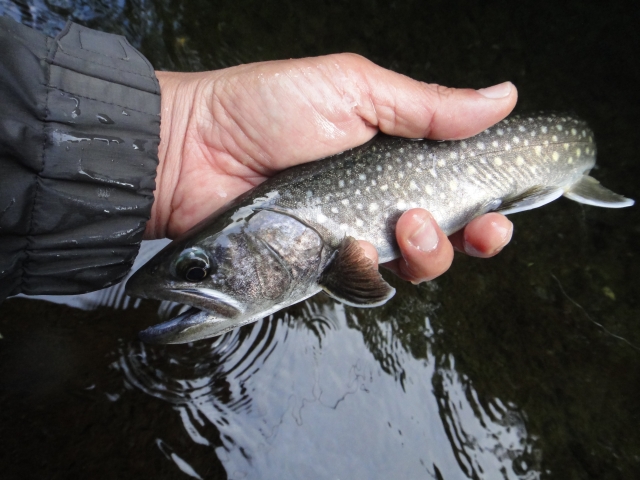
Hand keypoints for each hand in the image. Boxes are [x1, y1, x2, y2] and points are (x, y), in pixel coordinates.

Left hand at [148, 53, 516, 282]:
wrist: (192, 148)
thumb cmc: (265, 108)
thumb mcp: (354, 89)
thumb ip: (427, 104)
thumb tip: (501, 97)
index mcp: (391, 157)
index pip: (454, 187)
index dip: (485, 204)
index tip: (500, 209)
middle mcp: (374, 201)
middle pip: (443, 237)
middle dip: (465, 240)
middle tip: (458, 225)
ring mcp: (347, 238)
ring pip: (408, 269)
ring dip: (425, 256)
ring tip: (404, 228)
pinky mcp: (318, 269)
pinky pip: (361, 287)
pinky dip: (370, 275)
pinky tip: (356, 251)